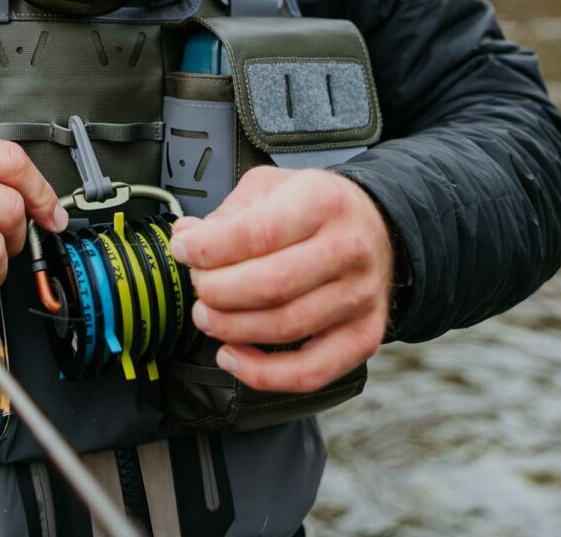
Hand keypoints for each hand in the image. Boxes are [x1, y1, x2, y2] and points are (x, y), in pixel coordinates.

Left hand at [169, 166, 392, 392]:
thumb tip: (186, 235)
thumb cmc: (316, 207)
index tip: (183, 249)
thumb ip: (228, 213)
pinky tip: (232, 356)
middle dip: (216, 290)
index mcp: (322, 202)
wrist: (377, 226)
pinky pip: (310, 372)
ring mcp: (358, 296)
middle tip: (198, 285)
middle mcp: (347, 249)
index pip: (258, 232)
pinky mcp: (363, 336)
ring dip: (231, 328)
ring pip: (285, 327)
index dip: (209, 247)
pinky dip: (262, 373)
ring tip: (206, 315)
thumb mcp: (272, 187)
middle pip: (270, 284)